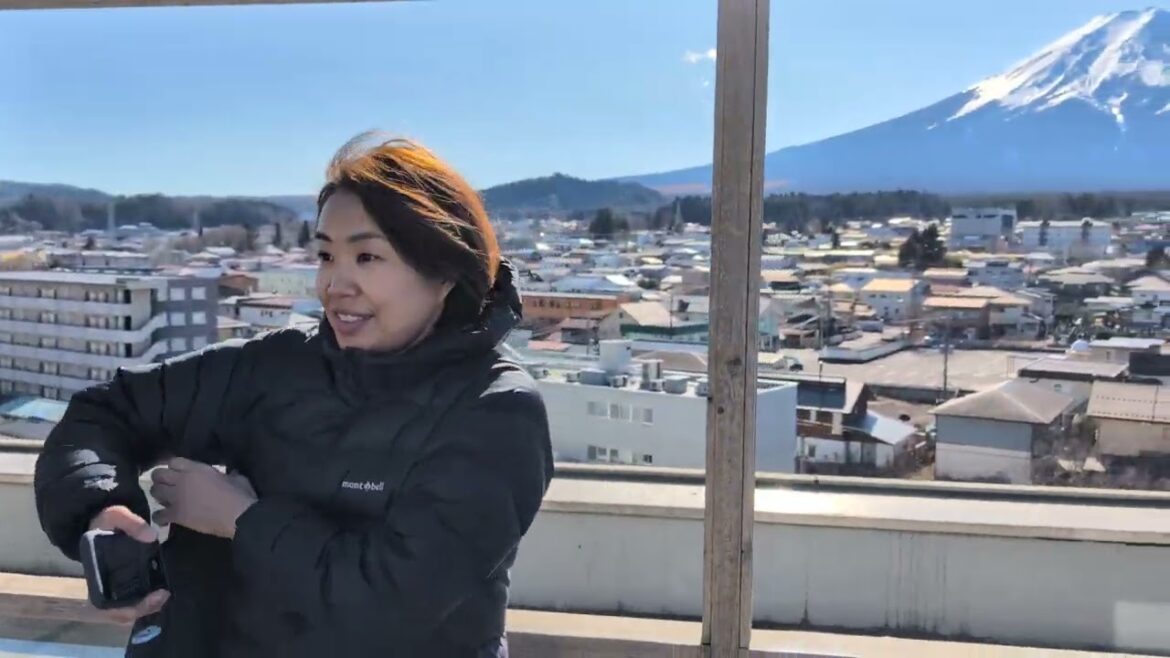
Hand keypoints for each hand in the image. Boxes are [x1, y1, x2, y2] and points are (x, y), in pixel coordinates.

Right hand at [88, 505, 169, 623]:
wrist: (105, 521)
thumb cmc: (106, 522)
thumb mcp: (115, 515)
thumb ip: (131, 523)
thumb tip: (151, 536)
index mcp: (96, 575)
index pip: (104, 605)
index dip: (124, 608)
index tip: (147, 598)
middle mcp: (104, 585)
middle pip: (119, 612)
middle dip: (141, 609)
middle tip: (163, 596)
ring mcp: (115, 585)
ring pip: (128, 609)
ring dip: (147, 607)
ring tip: (165, 595)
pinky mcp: (126, 582)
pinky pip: (135, 600)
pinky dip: (147, 601)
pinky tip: (162, 592)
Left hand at [149, 458, 257, 539]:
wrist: (239, 516)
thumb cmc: (240, 495)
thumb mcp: (236, 477)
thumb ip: (228, 474)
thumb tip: (231, 473)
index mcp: (196, 469)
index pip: (173, 461)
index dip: (173, 467)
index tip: (176, 472)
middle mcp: (182, 480)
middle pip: (158, 474)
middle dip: (160, 479)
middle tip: (167, 485)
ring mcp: (177, 498)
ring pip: (155, 492)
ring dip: (158, 495)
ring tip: (165, 500)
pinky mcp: (177, 515)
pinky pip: (158, 515)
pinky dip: (160, 517)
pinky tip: (165, 519)